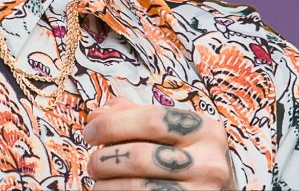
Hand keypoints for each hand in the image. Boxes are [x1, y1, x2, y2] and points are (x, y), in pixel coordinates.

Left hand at [83, 98, 235, 189]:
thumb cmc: (187, 159)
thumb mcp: (173, 132)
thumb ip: (135, 116)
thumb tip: (97, 115)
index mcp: (205, 129)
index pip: (151, 120)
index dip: (112, 125)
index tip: (89, 131)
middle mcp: (209, 162)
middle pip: (140, 156)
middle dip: (105, 159)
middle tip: (92, 164)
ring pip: (138, 188)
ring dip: (107, 185)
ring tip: (99, 182)